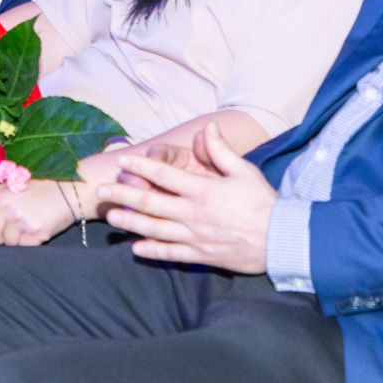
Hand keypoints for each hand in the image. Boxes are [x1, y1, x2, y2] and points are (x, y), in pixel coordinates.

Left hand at [0, 179, 79, 247]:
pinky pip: (24, 247)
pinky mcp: (34, 232)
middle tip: (12, 229)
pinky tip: (38, 228)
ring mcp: (19, 220)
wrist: (69, 189)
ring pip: (8, 244)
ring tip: (29, 223)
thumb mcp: (12, 187)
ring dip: (17, 239)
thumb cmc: (41, 188)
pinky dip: (30, 242)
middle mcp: (5, 207)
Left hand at [95, 123, 274, 272]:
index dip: (140, 166)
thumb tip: (207, 127)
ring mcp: (195, 236)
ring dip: (131, 223)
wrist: (282, 239)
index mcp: (203, 190)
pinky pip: (172, 254)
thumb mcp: (244, 171)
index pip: (164, 174)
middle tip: (101, 193)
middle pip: (151, 203)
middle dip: (124, 196)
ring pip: (155, 229)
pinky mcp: (201, 255)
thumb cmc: (263, 202)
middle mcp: (194, 214)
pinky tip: (136, 248)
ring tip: (112, 217)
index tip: (122, 161)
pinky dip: (153, 251)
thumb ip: (221, 150)